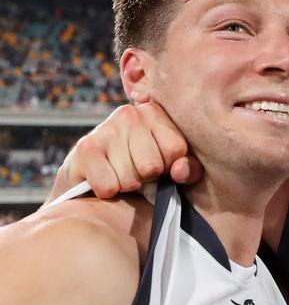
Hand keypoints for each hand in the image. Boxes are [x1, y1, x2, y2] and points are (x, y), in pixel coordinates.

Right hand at [47, 102, 202, 200]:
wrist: (93, 181)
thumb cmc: (144, 171)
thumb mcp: (174, 168)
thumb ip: (188, 169)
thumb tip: (178, 171)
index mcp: (156, 112)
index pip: (176, 150)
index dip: (170, 166)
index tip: (161, 164)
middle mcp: (130, 113)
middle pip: (152, 166)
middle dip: (147, 178)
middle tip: (138, 172)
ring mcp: (105, 127)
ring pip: (130, 178)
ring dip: (127, 186)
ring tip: (121, 174)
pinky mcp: (85, 147)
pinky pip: (108, 186)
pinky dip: (108, 192)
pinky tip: (105, 178)